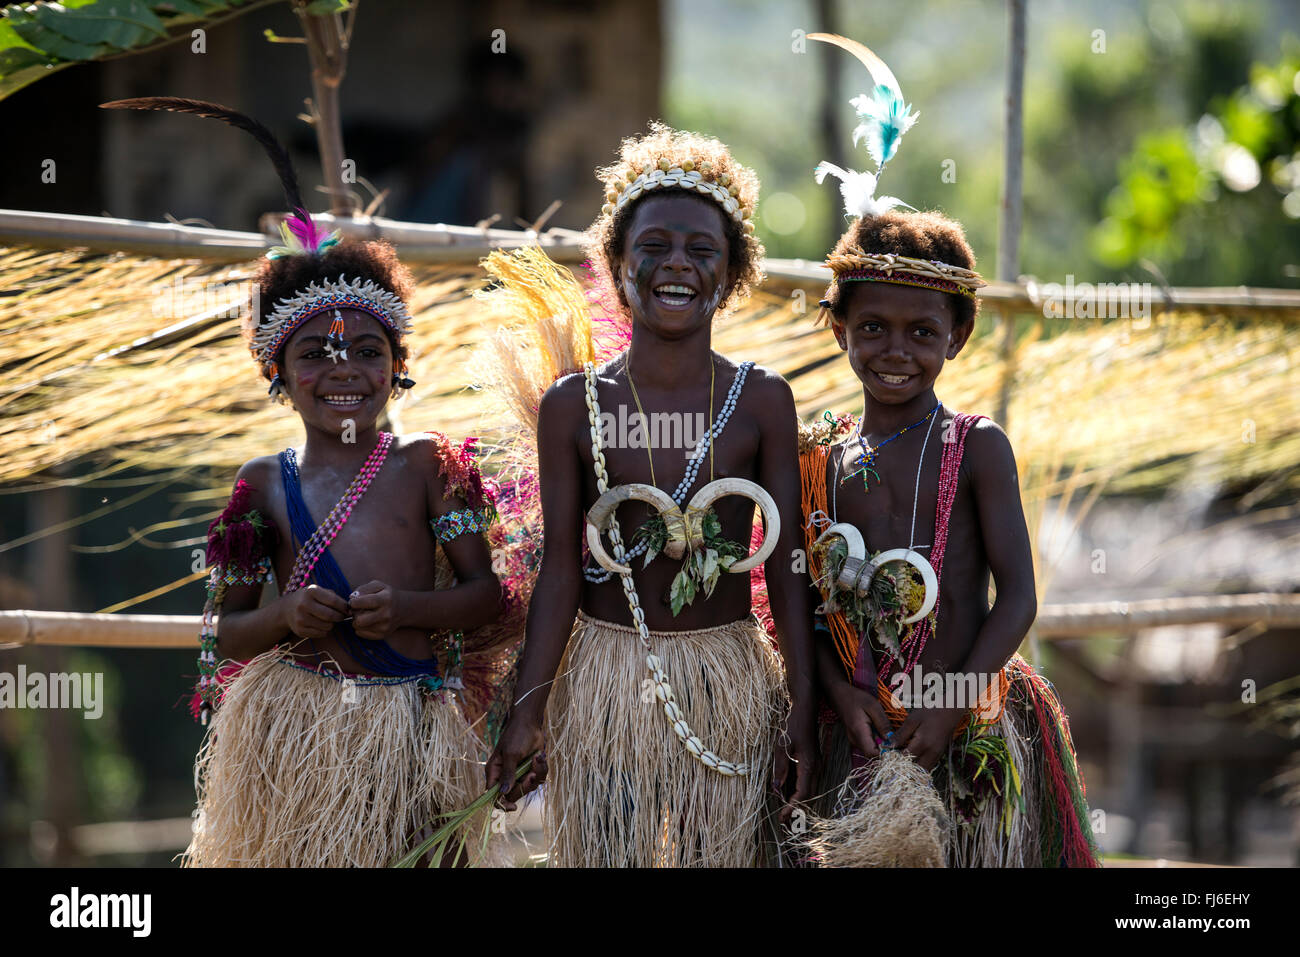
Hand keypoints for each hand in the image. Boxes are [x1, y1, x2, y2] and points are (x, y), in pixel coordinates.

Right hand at [282, 584, 347, 639]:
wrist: (287, 609)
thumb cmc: (309, 599)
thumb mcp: (319, 591)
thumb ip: (334, 597)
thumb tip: (349, 609)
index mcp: (311, 591)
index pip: (334, 601)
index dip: (344, 607)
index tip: (348, 609)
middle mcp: (304, 604)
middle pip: (330, 615)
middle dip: (340, 617)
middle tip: (342, 616)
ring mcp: (300, 618)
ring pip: (327, 626)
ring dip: (332, 624)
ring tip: (329, 620)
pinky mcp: (300, 630)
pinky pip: (321, 634)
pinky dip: (325, 631)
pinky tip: (321, 625)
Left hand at [349, 580, 401, 639]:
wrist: (404, 609)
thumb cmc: (387, 595)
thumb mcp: (378, 585)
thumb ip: (364, 588)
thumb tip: (351, 597)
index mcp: (385, 599)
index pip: (361, 602)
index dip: (353, 602)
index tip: (354, 601)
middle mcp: (386, 614)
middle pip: (359, 620)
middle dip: (354, 614)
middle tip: (358, 610)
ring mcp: (385, 626)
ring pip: (358, 627)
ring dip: (356, 621)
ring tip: (363, 615)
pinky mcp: (382, 635)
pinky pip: (361, 633)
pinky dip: (360, 627)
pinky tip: (367, 621)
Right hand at [485, 712, 546, 811]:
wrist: (531, 723)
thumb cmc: (517, 735)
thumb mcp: (511, 754)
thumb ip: (508, 774)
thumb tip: (502, 794)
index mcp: (494, 772)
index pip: (493, 795)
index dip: (502, 804)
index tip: (512, 807)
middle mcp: (505, 776)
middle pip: (513, 795)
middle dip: (525, 786)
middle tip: (531, 774)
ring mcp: (519, 774)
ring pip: (528, 788)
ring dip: (536, 775)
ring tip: (537, 760)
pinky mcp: (530, 770)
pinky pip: (538, 779)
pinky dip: (541, 770)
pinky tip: (540, 757)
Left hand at [773, 700, 817, 823]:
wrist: (805, 709)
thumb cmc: (792, 725)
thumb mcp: (782, 746)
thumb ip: (780, 769)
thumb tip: (777, 789)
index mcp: (809, 766)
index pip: (802, 794)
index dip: (792, 808)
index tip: (782, 818)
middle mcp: (816, 768)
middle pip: (807, 796)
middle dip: (796, 810)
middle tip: (783, 821)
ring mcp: (816, 765)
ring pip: (808, 789)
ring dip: (796, 800)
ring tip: (784, 811)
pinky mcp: (812, 761)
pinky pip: (806, 780)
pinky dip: (797, 789)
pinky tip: (786, 793)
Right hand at [826, 677, 893, 761]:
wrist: (840, 696)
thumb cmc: (857, 699)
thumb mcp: (873, 706)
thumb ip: (883, 723)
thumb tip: (892, 739)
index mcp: (859, 732)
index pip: (872, 753)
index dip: (885, 752)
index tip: (894, 743)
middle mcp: (854, 740)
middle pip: (872, 753)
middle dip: (884, 747)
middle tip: (892, 734)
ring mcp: (854, 740)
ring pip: (871, 749)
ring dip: (880, 743)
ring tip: (884, 729)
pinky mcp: (855, 738)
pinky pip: (868, 744)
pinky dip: (875, 739)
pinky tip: (878, 728)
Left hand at [892, 705, 965, 770]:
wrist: (951, 712)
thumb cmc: (930, 713)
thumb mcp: (912, 720)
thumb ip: (901, 735)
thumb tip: (888, 746)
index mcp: (922, 744)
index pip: (905, 759)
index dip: (894, 760)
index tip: (886, 757)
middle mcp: (931, 754)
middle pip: (915, 771)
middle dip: (903, 770)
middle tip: (893, 762)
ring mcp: (937, 756)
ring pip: (923, 772)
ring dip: (912, 770)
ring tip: (901, 763)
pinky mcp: (939, 756)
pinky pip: (928, 767)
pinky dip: (919, 768)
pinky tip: (911, 761)